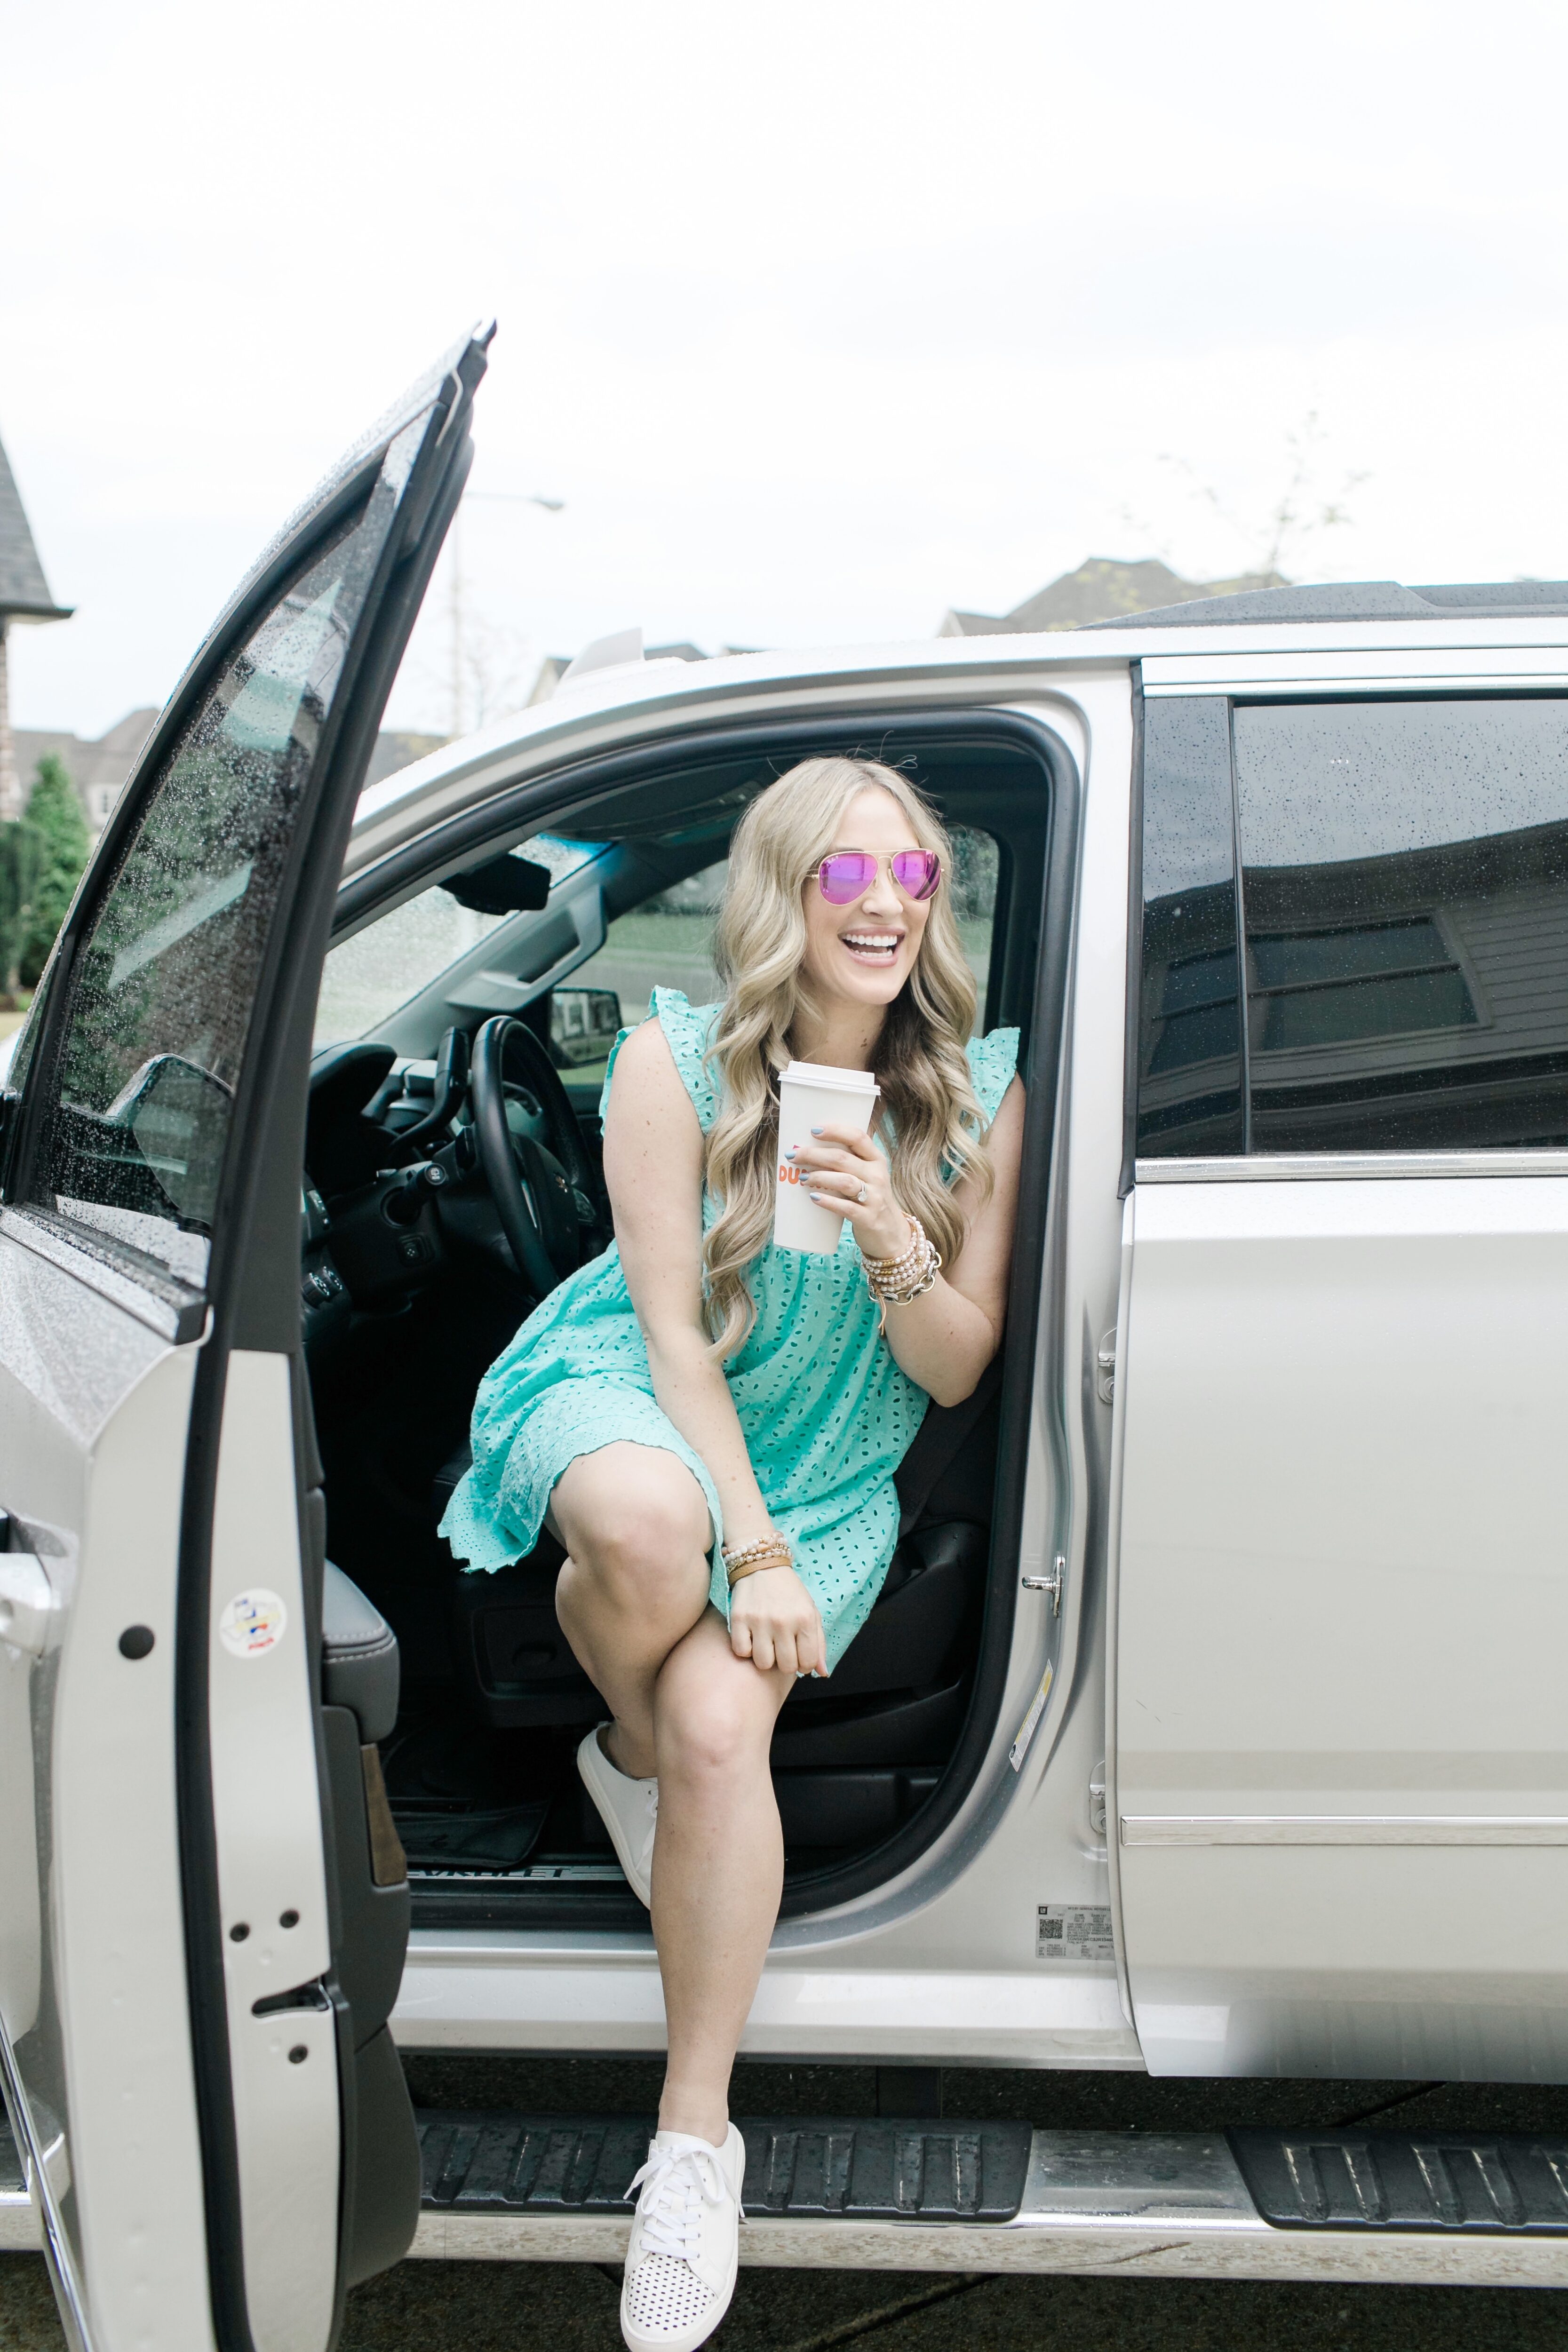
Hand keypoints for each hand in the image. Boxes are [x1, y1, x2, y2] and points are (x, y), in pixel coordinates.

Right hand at [728, 1563, 827, 1677]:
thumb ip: (819, 1644)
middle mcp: (783, 1621)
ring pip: (763, 1663)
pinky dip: (746, 1649)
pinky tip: (751, 1637)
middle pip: (786, 1666)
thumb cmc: (790, 1593)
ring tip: (767, 1643)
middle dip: (785, 1662)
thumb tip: (822, 1673)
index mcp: (805, 1619)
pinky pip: (741, 1651)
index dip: (804, 1665)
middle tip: (782, 1648)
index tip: (798, 1655)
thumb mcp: (811, 1612)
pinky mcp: (739, 1619)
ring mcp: (759, 1620)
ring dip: (765, 1657)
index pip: (807, 1663)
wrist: (763, 1566)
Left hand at [787, 1122, 906, 1260]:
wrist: (891, 1233)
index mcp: (876, 1160)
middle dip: (814, 1155)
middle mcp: (877, 1175)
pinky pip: (846, 1207)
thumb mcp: (867, 1176)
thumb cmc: (870, 1199)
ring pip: (844, 1181)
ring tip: (802, 1178)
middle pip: (842, 1158)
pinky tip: (814, 1197)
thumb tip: (810, 1149)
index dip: (835, 1131)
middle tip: (793, 1156)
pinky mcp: (868, 1218)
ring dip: (819, 1177)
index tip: (813, 1130)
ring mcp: (874, 1197)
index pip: (858, 1137)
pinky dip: (828, 1201)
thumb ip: (849, 1162)